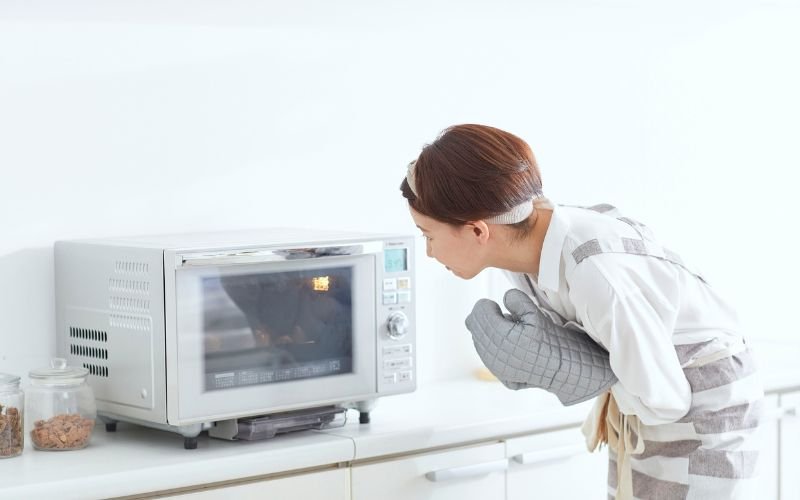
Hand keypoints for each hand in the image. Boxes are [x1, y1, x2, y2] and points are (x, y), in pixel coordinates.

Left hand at [465, 289, 616, 405]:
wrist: (567, 370)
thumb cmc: (553, 341)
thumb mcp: (536, 314)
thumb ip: (516, 301)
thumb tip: (504, 298)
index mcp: (501, 336)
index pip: (479, 312)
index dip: (487, 305)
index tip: (497, 304)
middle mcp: (493, 355)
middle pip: (473, 325)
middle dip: (486, 317)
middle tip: (502, 315)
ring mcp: (496, 368)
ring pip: (478, 340)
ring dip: (489, 332)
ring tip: (510, 330)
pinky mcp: (501, 376)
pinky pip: (487, 355)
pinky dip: (493, 346)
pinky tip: (509, 345)